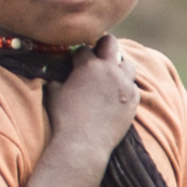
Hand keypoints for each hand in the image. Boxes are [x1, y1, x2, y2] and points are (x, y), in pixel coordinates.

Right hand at [39, 45, 139, 174]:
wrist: (83, 143)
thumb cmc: (64, 119)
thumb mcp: (53, 94)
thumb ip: (55, 78)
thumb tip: (52, 72)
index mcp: (87, 65)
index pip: (85, 48)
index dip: (79, 54)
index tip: (78, 60)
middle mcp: (109, 70)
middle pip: (110, 43)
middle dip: (103, 46)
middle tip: (98, 54)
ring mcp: (124, 84)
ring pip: (128, 64)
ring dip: (119, 66)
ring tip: (111, 76)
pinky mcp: (133, 100)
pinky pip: (134, 86)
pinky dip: (126, 87)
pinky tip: (118, 95)